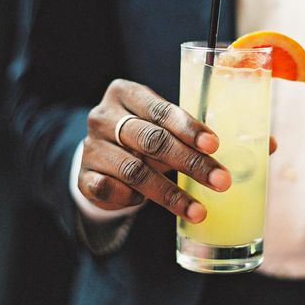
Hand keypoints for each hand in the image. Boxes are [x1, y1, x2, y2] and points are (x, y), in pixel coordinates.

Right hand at [79, 79, 231, 222]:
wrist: (102, 156)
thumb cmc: (141, 134)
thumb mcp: (157, 123)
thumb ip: (178, 130)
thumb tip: (213, 151)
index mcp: (125, 93)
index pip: (160, 111)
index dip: (188, 129)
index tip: (213, 146)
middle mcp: (104, 117)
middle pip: (151, 141)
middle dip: (190, 163)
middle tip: (219, 181)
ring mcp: (91, 146)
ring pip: (135, 171)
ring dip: (171, 193)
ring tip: (198, 210)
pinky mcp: (84, 176)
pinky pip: (112, 190)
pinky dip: (132, 198)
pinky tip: (144, 202)